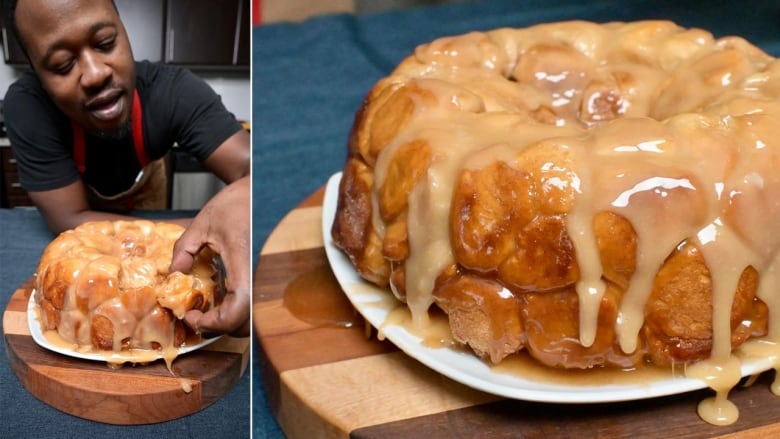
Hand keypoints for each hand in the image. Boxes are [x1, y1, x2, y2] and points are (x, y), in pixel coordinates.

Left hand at [170, 176, 249, 336]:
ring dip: (227, 321)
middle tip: (196, 316)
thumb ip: (184, 249)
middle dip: (219, 327)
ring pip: (251, 316)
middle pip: (246, 322)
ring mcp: (263, 276)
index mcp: (244, 261)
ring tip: (205, 309)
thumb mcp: (202, 223)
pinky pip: (250, 303)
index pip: (237, 308)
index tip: (192, 315)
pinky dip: (234, 309)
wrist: (261, 189)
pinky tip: (218, 298)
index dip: (215, 322)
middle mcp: (258, 273)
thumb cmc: (235, 203)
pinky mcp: (261, 275)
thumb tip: (174, 274)